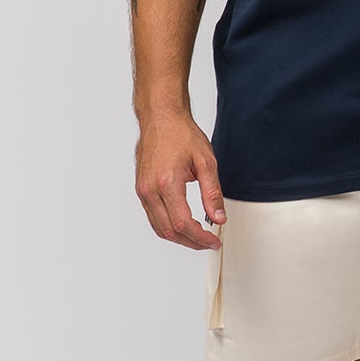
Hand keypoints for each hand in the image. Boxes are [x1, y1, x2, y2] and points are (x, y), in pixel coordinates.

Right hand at [135, 112, 225, 247]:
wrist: (160, 118)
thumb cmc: (181, 134)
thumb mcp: (206, 162)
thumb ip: (212, 193)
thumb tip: (218, 218)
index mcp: (167, 183)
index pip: (183, 223)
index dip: (201, 238)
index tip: (214, 240)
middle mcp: (150, 190)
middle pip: (170, 231)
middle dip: (191, 242)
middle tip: (209, 242)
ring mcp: (143, 191)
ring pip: (159, 228)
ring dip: (179, 238)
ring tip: (198, 237)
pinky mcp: (141, 189)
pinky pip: (153, 217)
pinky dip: (168, 226)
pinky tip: (183, 225)